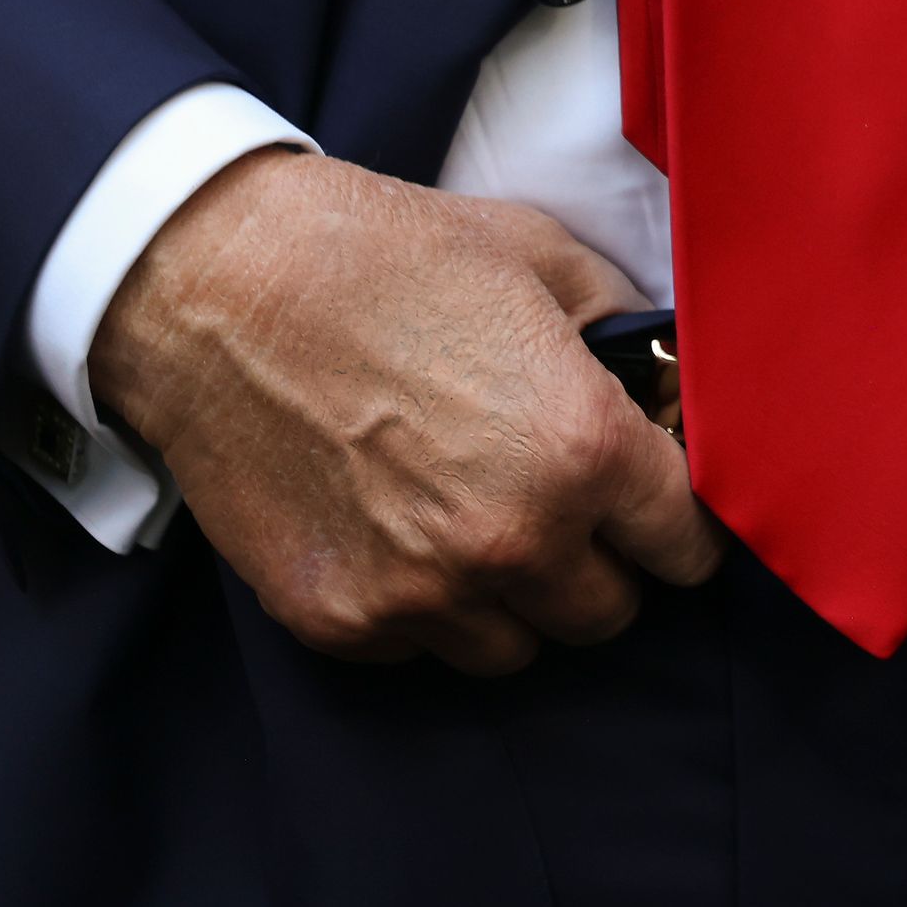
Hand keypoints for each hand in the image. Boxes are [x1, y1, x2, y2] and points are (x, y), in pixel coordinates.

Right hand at [89, 150, 718, 674]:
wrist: (220, 286)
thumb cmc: (389, 257)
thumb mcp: (546, 261)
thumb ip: (628, 336)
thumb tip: (669, 383)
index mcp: (583, 450)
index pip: (686, 544)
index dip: (683, 524)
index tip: (664, 510)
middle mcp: (512, 539)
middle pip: (608, 611)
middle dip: (604, 563)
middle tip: (575, 512)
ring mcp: (419, 591)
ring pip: (517, 647)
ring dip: (518, 600)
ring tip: (488, 523)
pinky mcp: (338, 618)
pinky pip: (421, 649)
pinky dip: (428, 608)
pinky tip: (407, 533)